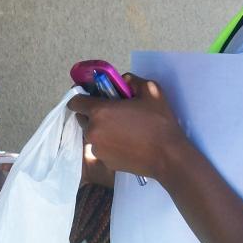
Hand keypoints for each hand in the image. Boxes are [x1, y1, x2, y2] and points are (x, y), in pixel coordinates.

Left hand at [68, 74, 186, 179]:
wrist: (167, 157)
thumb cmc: (159, 123)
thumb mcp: (151, 91)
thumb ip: (132, 81)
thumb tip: (123, 81)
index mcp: (99, 112)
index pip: (75, 101)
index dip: (81, 96)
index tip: (92, 95)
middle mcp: (92, 131)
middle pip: (82, 118)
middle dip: (92, 112)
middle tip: (111, 111)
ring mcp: (97, 149)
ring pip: (91, 134)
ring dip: (100, 128)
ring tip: (121, 128)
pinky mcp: (104, 161)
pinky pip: (100, 147)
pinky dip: (107, 143)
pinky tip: (125, 142)